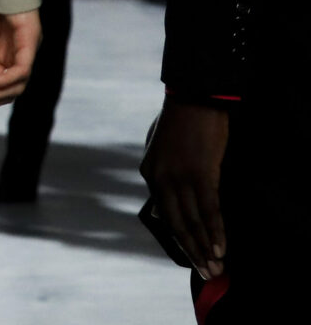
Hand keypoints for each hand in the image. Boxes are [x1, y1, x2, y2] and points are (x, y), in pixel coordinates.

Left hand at [141, 101, 229, 278]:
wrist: (192, 98)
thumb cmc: (181, 123)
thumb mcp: (162, 150)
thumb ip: (165, 176)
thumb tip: (170, 202)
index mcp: (150, 175)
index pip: (165, 216)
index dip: (180, 239)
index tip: (191, 255)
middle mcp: (161, 180)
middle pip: (177, 225)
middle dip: (192, 251)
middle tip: (206, 273)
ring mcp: (180, 178)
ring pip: (193, 222)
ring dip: (206, 247)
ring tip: (216, 267)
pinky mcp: (201, 174)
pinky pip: (209, 210)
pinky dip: (215, 231)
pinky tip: (222, 247)